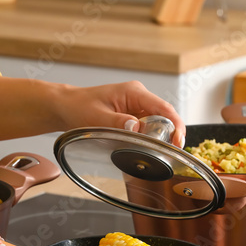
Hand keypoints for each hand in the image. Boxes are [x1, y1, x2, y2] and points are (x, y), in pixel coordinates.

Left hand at [52, 81, 185, 146]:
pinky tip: (147, 148)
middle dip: (170, 134)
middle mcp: (139, 97)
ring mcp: (137, 107)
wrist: (67, 107)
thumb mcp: (96, 117)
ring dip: (160, 137)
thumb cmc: (78, 107)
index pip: (163, 108)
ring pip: (158, 123)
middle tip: (169, 153)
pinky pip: (148, 128)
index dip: (175, 125)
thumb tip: (137, 127)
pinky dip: (150, 139)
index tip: (178, 141)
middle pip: (165, 116)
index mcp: (134, 92)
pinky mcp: (133, 116)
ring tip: (159, 153)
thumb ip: (117, 122)